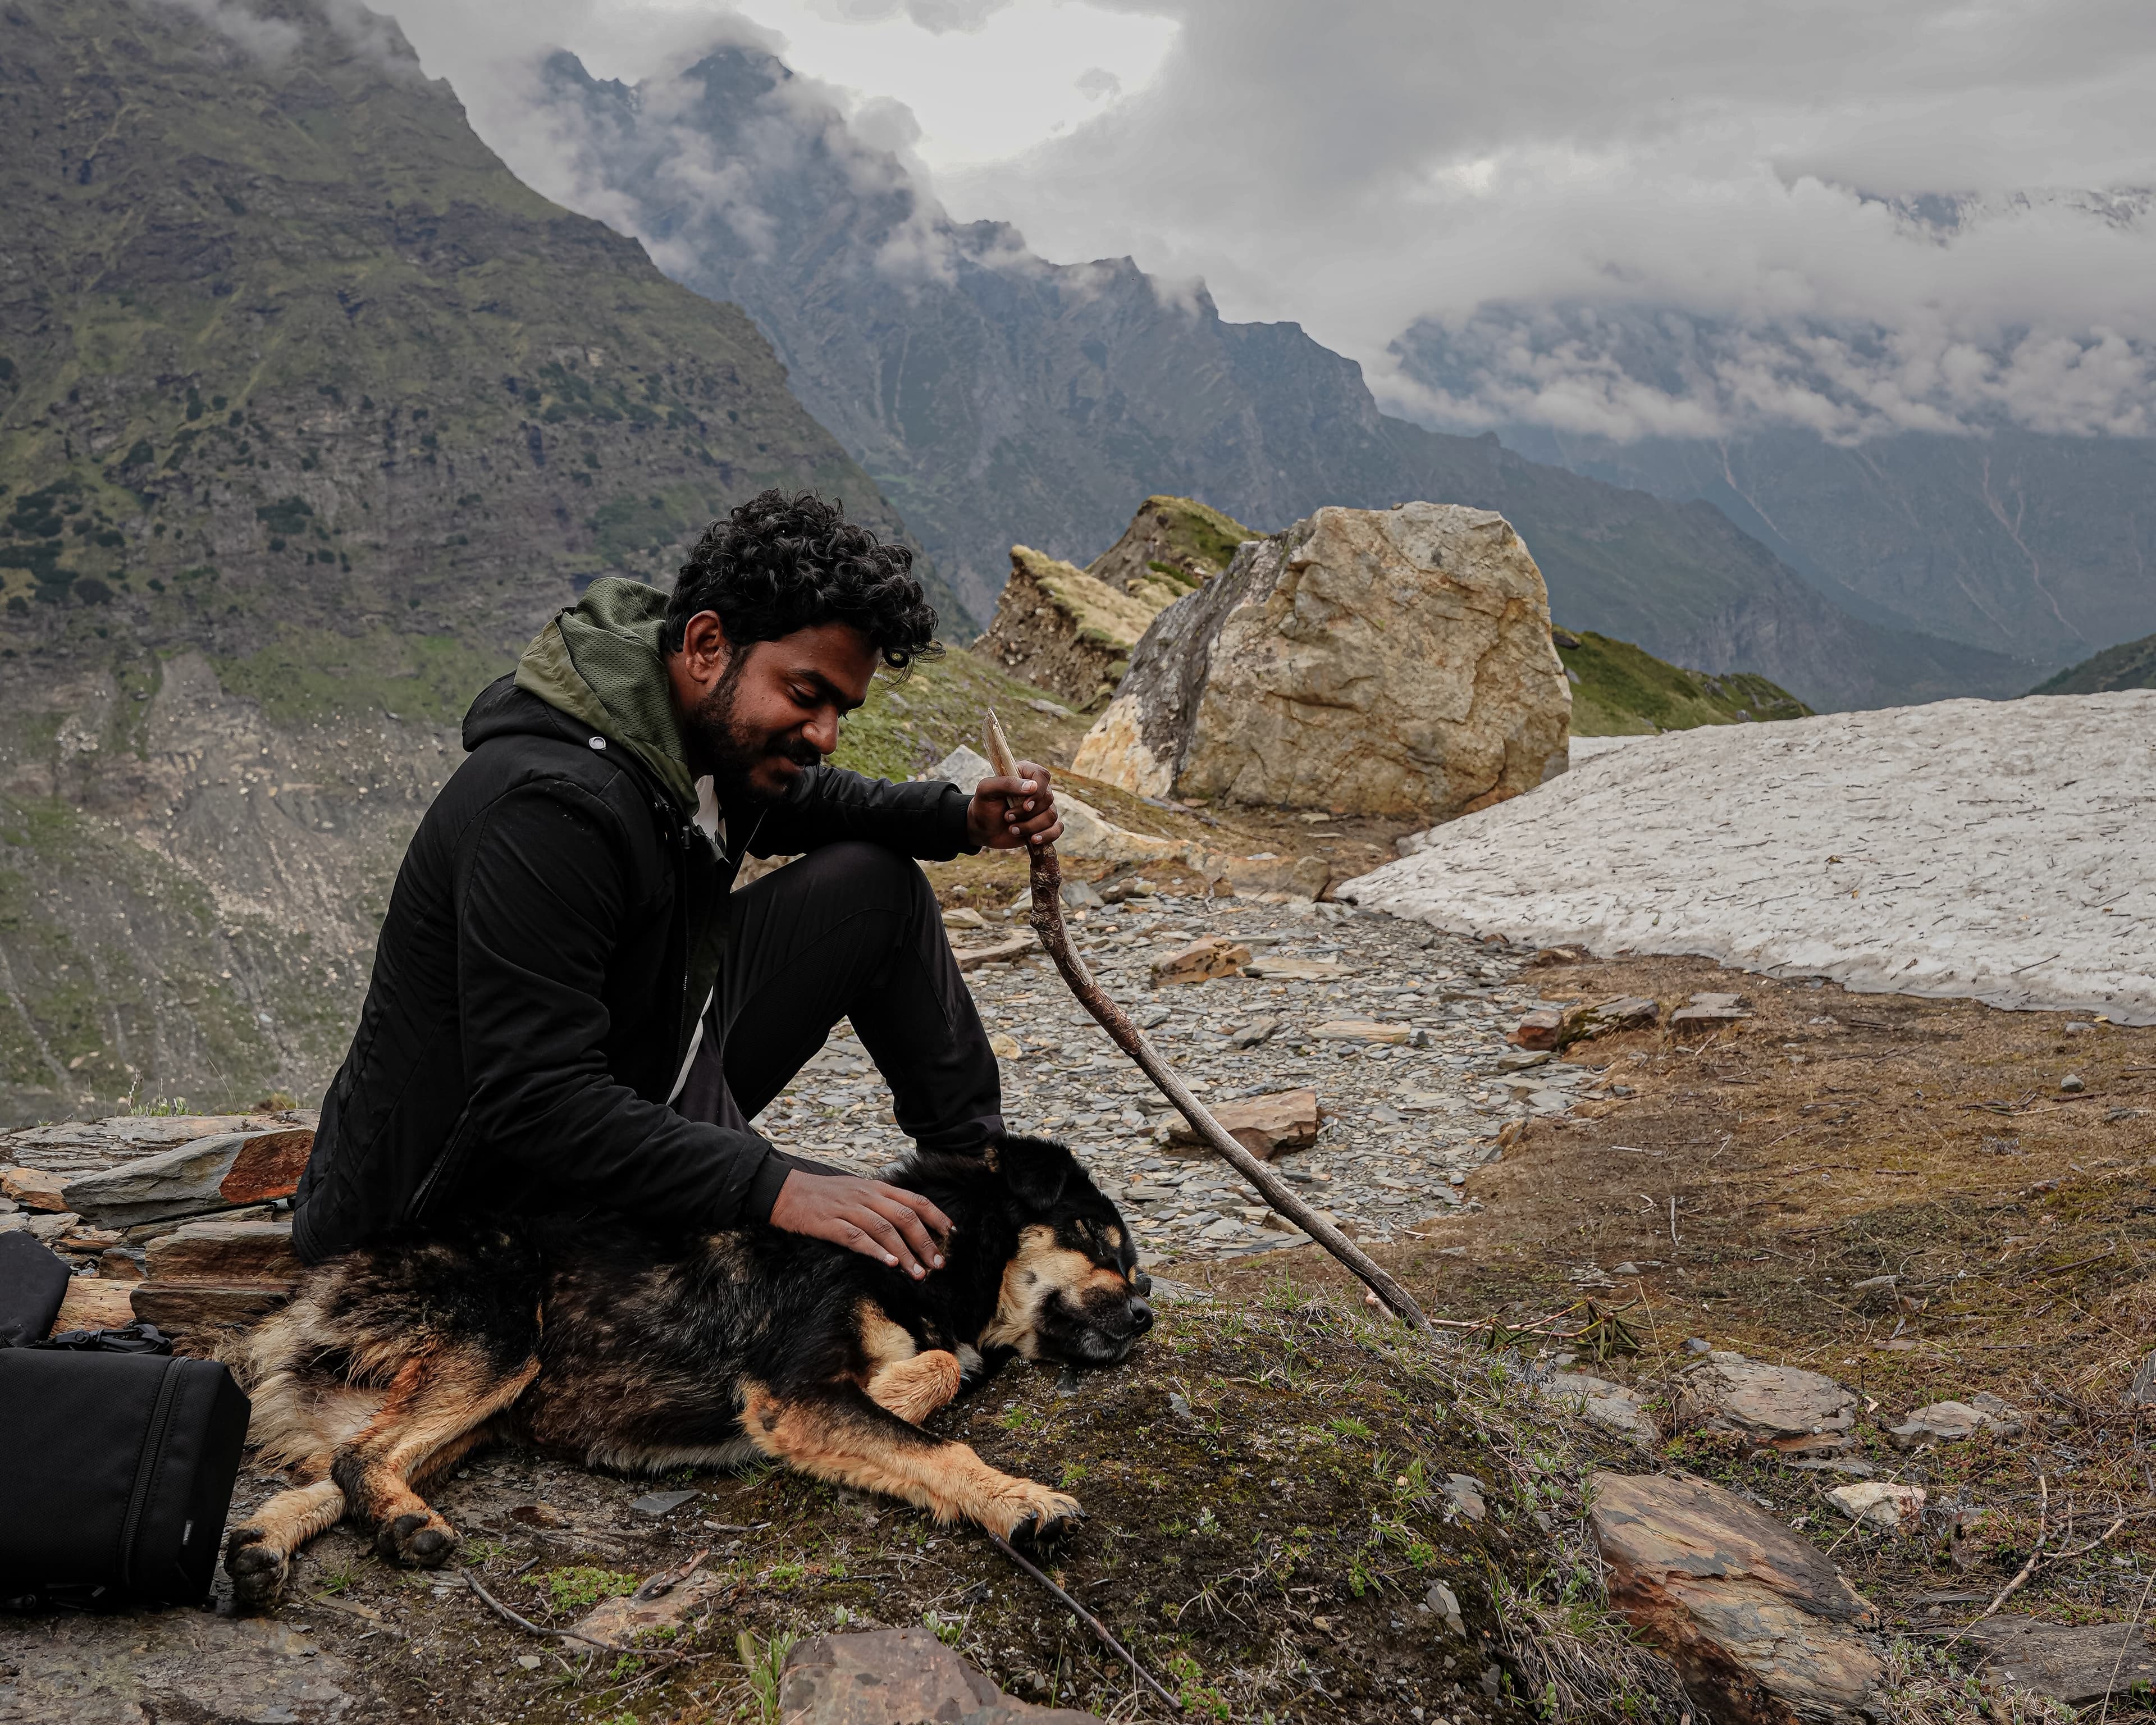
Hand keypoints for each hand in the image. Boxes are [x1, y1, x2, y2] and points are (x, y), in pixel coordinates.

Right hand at [768, 1170, 952, 1278]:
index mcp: (875, 1188)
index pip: (914, 1200)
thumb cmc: (821, 1194)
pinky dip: (875, 1250)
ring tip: (918, 1273)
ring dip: (905, 1253)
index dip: (936, 1216)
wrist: (783, 1190)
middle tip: (937, 1264)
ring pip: (885, 1229)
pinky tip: (888, 1263)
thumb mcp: (855, 1191)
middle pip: (905, 1217)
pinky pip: (856, 1237)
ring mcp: (848, 1209)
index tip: (951, 1234)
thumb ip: (879, 1203)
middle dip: (925, 1242)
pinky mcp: (829, 1223)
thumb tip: (905, 1222)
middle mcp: (866, 1196)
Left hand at [967, 759, 1062, 850]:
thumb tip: (1032, 787)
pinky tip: (1033, 840)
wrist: (982, 829)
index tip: (1025, 805)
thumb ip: (1006, 783)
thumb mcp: (986, 790)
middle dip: (1026, 813)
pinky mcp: (1045, 824)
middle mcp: (1037, 789)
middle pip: (1047, 798)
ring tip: (1012, 830)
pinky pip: (1057, 828)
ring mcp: (1042, 807)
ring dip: (1030, 826)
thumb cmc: (984, 805)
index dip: (1037, 792)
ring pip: (1051, 815)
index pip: (1042, 775)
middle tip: (1007, 818)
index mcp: (1024, 774)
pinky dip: (1047, 835)